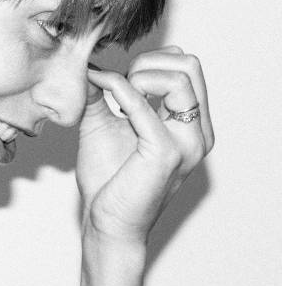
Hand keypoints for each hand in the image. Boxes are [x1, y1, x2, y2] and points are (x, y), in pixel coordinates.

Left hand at [77, 46, 214, 245]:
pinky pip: (143, 105)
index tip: (119, 79)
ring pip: (180, 77)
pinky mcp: (165, 153)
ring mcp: (186, 143)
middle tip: (118, 83)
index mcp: (190, 126)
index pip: (187, 68)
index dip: (151, 62)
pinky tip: (98, 87)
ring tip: (113, 93)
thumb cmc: (109, 180)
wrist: (106, 223)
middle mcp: (197, 133)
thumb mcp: (105, 124)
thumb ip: (102, 93)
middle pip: (190, 66)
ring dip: (139, 75)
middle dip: (148, 63)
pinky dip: (118, 89)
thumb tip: (89, 62)